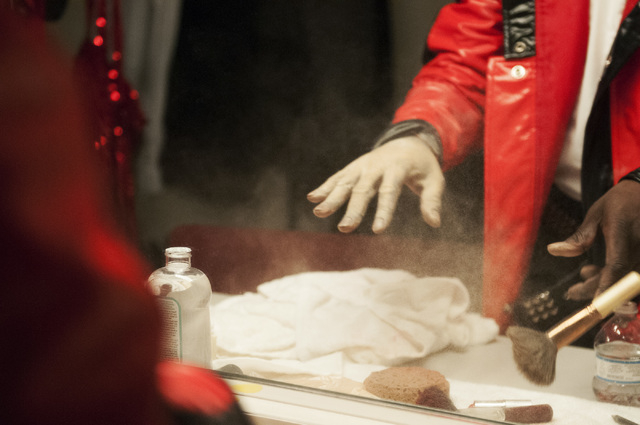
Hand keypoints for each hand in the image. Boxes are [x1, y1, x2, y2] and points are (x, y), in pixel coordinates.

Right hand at [307, 136, 444, 232]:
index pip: (390, 191)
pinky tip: (312, 199)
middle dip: (353, 209)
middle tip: (344, 228)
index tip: (378, 230)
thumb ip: (432, 200)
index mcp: (397, 168)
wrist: (407, 141)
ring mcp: (362, 165)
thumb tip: (434, 223)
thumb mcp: (434, 179)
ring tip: (319, 213)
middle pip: (363, 189)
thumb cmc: (422, 165)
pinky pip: (338, 177)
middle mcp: (376, 166)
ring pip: (345, 182)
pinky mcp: (353, 168)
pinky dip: (325, 187)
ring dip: (332, 197)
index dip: (384, 211)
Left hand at [548, 180, 639, 298]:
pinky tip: (599, 271)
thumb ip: (579, 237)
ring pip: (626, 279)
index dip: (604, 286)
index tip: (591, 304)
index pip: (616, 266)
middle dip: (594, 289)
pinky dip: (615, 276)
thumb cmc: (620, 202)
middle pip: (619, 278)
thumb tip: (553, 250)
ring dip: (604, 283)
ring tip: (584, 274)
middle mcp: (639, 246)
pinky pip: (632, 273)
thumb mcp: (596, 214)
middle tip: (572, 292)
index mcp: (623, 232)